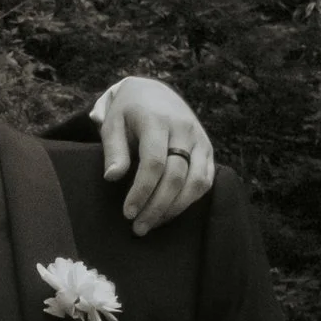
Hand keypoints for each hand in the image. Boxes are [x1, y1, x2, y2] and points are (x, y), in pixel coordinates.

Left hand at [97, 79, 214, 232]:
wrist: (153, 92)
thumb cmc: (128, 112)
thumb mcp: (112, 124)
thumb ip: (113, 150)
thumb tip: (113, 177)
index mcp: (157, 121)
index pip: (154, 163)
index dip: (142, 191)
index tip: (128, 213)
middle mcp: (184, 129)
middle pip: (176, 176)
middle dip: (157, 207)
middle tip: (138, 228)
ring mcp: (200, 139)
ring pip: (196, 182)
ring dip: (175, 208)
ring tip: (153, 223)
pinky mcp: (208, 149)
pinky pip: (206, 180)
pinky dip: (190, 200)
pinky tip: (170, 211)